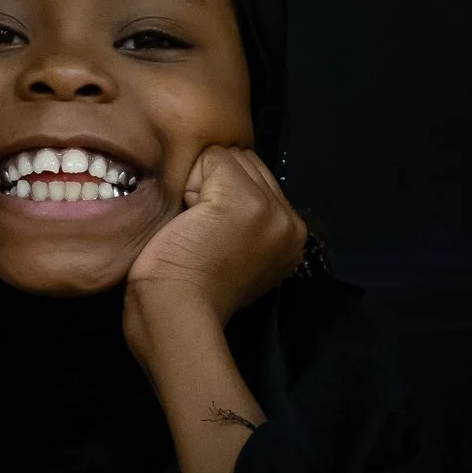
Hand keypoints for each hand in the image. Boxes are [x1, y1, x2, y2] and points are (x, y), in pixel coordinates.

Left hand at [124, 145, 304, 334]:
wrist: (178, 313)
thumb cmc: (190, 290)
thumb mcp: (235, 252)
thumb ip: (244, 220)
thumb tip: (219, 183)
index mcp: (293, 236)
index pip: (257, 179)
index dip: (221, 195)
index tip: (208, 235)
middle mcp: (292, 221)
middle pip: (246, 163)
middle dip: (214, 185)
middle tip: (199, 231)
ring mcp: (272, 210)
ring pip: (229, 159)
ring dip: (201, 184)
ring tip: (195, 225)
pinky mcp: (244, 202)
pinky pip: (212, 159)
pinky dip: (189, 182)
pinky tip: (187, 219)